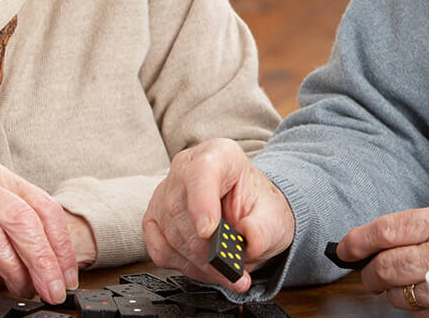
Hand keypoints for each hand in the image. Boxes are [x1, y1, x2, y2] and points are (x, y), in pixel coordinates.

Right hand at [142, 139, 294, 292]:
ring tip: (224, 272)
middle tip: (230, 269)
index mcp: (220, 155)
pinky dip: (183, 266)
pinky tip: (205, 269)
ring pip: (170, 233)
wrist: (249, 216)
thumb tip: (248, 238)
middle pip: (181, 209)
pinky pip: (159, 249)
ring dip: (198, 262)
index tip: (208, 232)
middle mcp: (186, 168)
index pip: (202, 171)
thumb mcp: (274, 217)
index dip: (202, 202)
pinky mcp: (154, 219)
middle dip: (205, 249)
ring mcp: (165, 193)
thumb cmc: (259, 209)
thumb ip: (264, 229)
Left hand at [335, 204, 428, 311]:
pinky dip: (413, 306)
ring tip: (401, 283)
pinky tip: (423, 293)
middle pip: (388, 266)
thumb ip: (414, 227)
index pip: (387, 230)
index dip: (358, 240)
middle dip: (370, 274)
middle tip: (368, 274)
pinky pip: (419, 312)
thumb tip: (371, 242)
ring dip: (391, 292)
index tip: (344, 249)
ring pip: (400, 294)